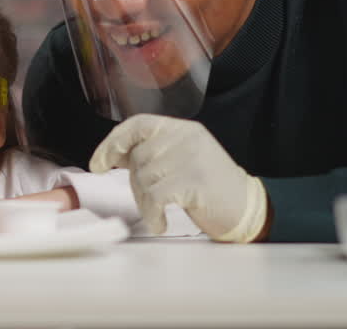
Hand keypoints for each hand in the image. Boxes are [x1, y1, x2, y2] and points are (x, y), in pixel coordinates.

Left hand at [90, 114, 266, 242]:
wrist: (248, 208)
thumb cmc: (210, 188)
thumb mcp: (182, 159)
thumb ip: (152, 153)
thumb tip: (111, 154)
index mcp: (182, 128)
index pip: (137, 124)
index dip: (113, 142)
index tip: (98, 163)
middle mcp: (185, 136)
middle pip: (137, 156)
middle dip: (134, 183)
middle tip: (147, 202)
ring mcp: (190, 157)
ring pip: (143, 176)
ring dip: (143, 201)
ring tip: (158, 212)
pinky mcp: (193, 180)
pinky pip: (154, 196)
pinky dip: (152, 214)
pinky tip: (160, 222)